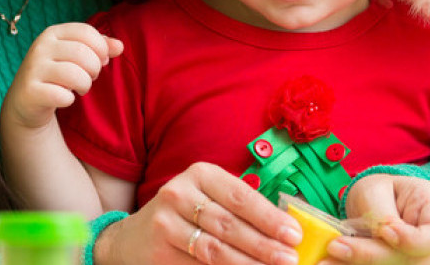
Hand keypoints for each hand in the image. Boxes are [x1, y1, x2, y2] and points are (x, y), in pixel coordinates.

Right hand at [2, 22, 120, 130]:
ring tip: (80, 88)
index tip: (101, 60)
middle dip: (95, 69)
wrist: (26, 100)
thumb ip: (99, 47)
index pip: (86, 32)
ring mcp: (33, 69)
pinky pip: (62, 96)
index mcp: (52, 33)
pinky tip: (64, 98)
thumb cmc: (57, 73)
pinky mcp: (30, 91)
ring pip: (75, 75)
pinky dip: (69, 99)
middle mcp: (40, 47)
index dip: (101, 48)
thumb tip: (120, 46)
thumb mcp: (76, 56)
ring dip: (85, 85)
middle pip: (82, 53)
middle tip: (91, 77)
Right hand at [94, 162, 302, 264]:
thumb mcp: (209, 197)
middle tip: (290, 258)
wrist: (135, 237)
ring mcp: (166, 223)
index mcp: (200, 174)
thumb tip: (286, 228)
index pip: (241, 196)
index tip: (294, 234)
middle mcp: (180, 193)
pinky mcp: (160, 250)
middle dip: (264, 244)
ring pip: (215, 249)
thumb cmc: (186, 214)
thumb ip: (241, 207)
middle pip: (230, 224)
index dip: (269, 217)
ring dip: (248, 263)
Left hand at [327, 174, 429, 264]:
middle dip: (372, 256)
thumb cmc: (383, 192)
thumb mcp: (378, 190)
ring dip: (359, 264)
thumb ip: (382, 213)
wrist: (380, 204)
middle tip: (335, 246)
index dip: (413, 239)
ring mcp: (423, 263)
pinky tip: (334, 263)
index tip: (385, 231)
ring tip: (327, 259)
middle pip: (413, 260)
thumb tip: (384, 233)